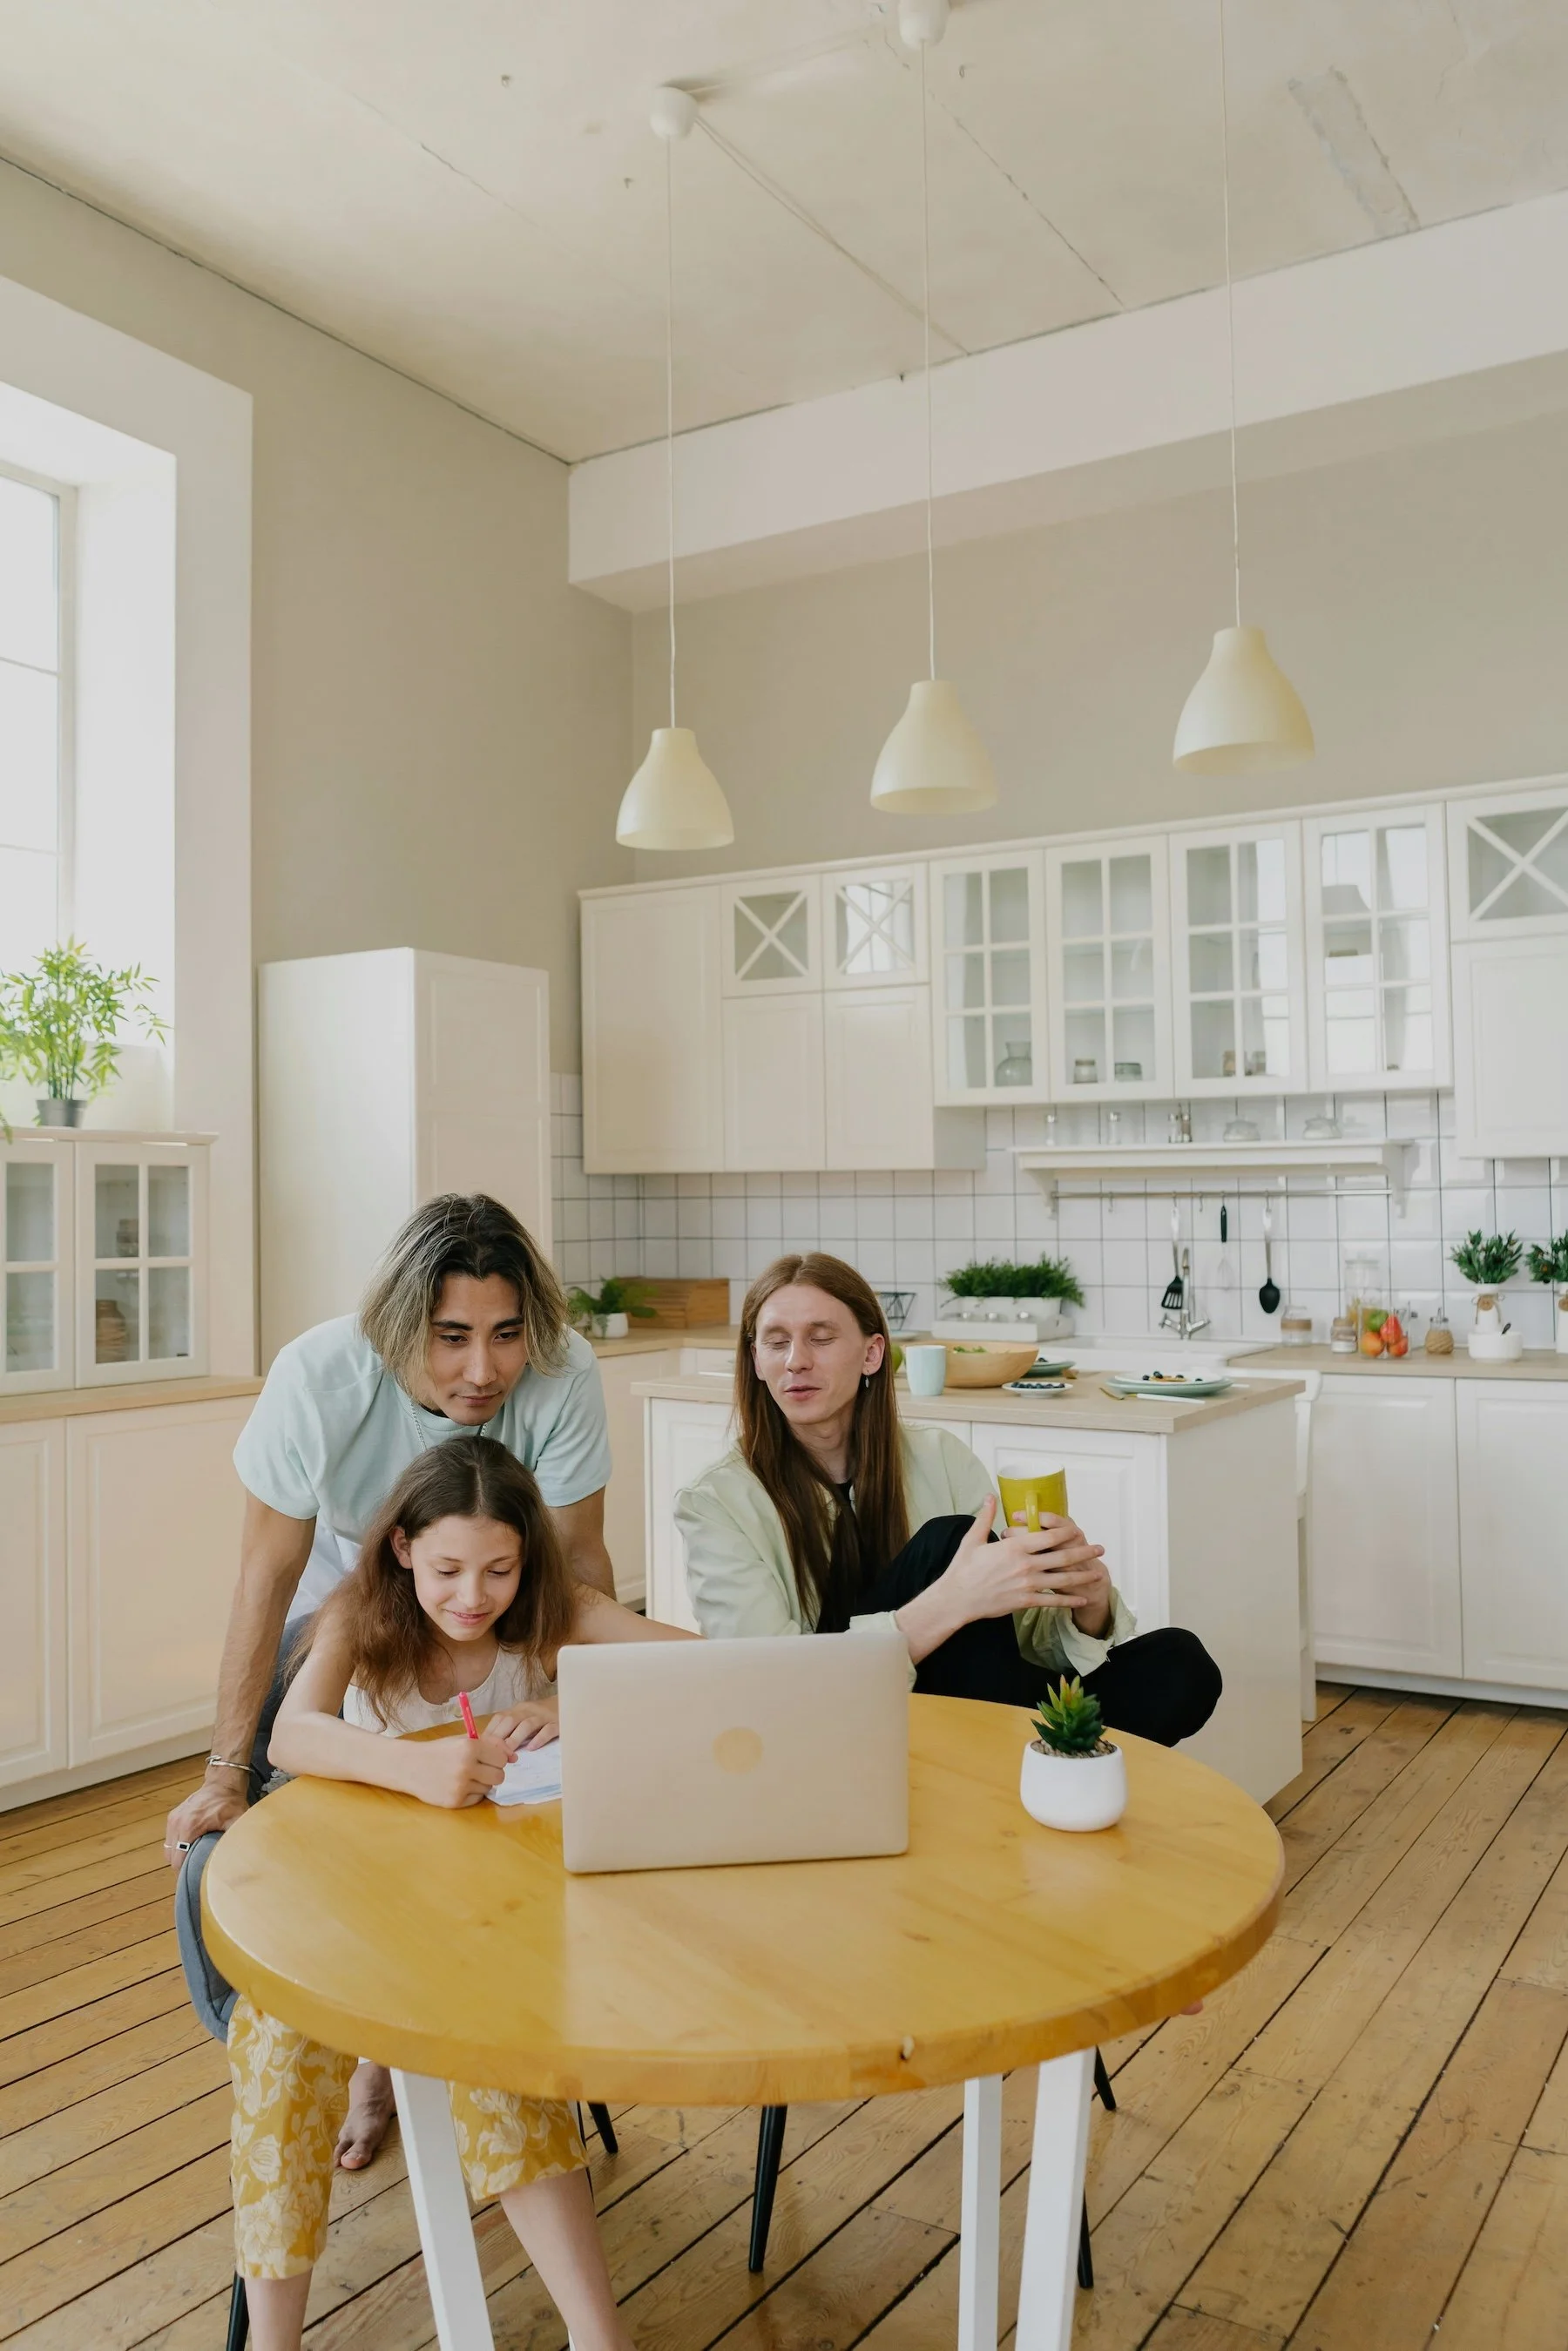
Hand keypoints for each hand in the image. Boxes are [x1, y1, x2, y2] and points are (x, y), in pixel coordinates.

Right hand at [164, 1773, 248, 1866]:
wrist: (223, 1782)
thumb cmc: (230, 1802)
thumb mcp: (237, 1822)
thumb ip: (235, 1839)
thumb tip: (240, 1858)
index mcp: (190, 1826)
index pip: (177, 1861)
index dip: (185, 1872)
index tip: (196, 1878)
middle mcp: (177, 1823)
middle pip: (171, 1857)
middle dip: (181, 1866)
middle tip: (196, 1871)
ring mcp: (173, 1819)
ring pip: (168, 1849)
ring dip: (178, 1856)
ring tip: (193, 1860)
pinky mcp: (173, 1816)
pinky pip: (170, 1839)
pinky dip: (177, 1846)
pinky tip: (190, 1848)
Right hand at [407, 1733, 508, 1808]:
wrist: (410, 1766)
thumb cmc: (439, 1751)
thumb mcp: (462, 1741)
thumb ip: (489, 1746)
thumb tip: (515, 1757)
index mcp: (469, 1747)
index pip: (501, 1759)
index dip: (496, 1759)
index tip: (487, 1758)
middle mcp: (466, 1767)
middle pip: (499, 1776)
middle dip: (492, 1773)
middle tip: (480, 1769)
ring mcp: (460, 1786)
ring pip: (488, 1788)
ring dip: (481, 1783)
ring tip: (465, 1776)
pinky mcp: (455, 1801)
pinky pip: (476, 1799)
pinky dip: (471, 1793)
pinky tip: (458, 1786)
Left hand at [485, 1699, 558, 1751]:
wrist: (570, 1703)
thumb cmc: (543, 1716)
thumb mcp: (524, 1718)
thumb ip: (510, 1728)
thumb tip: (489, 1746)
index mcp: (518, 1710)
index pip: (499, 1718)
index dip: (489, 1733)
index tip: (481, 1748)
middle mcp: (529, 1711)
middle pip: (510, 1720)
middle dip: (499, 1737)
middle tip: (492, 1754)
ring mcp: (543, 1716)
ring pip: (527, 1724)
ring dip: (515, 1738)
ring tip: (508, 1753)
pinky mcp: (557, 1723)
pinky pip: (547, 1730)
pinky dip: (539, 1739)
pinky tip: (532, 1748)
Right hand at [937, 1497, 1109, 1628]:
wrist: (957, 1598)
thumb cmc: (963, 1568)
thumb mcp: (973, 1538)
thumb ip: (986, 1516)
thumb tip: (990, 1496)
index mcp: (1014, 1546)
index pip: (1048, 1536)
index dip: (1066, 1532)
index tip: (1077, 1530)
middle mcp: (1025, 1564)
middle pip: (1062, 1556)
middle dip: (1084, 1552)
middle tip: (1099, 1549)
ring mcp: (1027, 1584)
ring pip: (1062, 1579)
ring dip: (1083, 1575)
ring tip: (1098, 1572)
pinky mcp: (1025, 1601)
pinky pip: (1053, 1601)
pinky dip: (1069, 1600)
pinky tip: (1082, 1598)